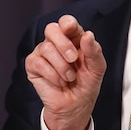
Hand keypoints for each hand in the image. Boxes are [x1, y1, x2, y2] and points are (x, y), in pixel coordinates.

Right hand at [25, 15, 105, 129]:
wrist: (75, 107)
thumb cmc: (86, 85)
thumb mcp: (97, 69)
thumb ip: (94, 51)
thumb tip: (88, 35)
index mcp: (73, 39)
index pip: (67, 23)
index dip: (68, 23)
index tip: (70, 29)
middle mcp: (56, 43)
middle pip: (51, 29)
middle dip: (63, 44)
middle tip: (73, 59)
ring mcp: (43, 53)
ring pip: (46, 48)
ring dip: (61, 66)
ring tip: (69, 78)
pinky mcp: (33, 65)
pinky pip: (38, 63)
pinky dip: (52, 75)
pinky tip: (59, 82)